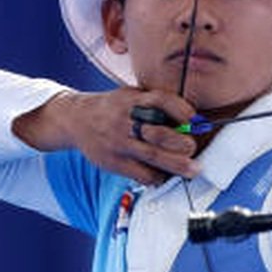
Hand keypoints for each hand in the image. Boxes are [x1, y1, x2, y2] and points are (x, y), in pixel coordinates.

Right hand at [13, 87, 200, 185]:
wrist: (75, 120)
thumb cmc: (113, 108)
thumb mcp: (130, 95)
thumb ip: (155, 103)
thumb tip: (191, 118)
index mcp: (132, 100)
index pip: (160, 100)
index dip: (180, 109)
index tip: (195, 119)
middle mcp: (125, 120)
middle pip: (158, 133)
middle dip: (182, 143)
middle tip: (193, 148)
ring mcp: (118, 143)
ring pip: (152, 156)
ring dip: (176, 165)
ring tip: (192, 170)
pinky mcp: (113, 162)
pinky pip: (140, 173)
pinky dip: (157, 176)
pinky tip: (166, 176)